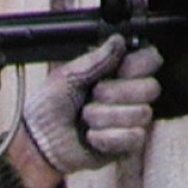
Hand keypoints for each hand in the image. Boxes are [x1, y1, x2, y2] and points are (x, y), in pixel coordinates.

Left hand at [21, 36, 162, 175]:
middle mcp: (128, 96)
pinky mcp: (127, 146)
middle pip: (151, 88)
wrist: (36, 142)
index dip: (138, 65)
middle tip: (93, 96)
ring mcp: (129, 121)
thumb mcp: (67, 76)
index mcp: (116, 73)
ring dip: (105, 116)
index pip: (150, 60)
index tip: (119, 69)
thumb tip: (118, 40)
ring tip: (85, 119)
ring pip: (141, 113)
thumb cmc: (48, 108)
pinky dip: (107, 137)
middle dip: (116, 93)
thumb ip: (96, 60)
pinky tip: (91, 136)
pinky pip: (134, 137)